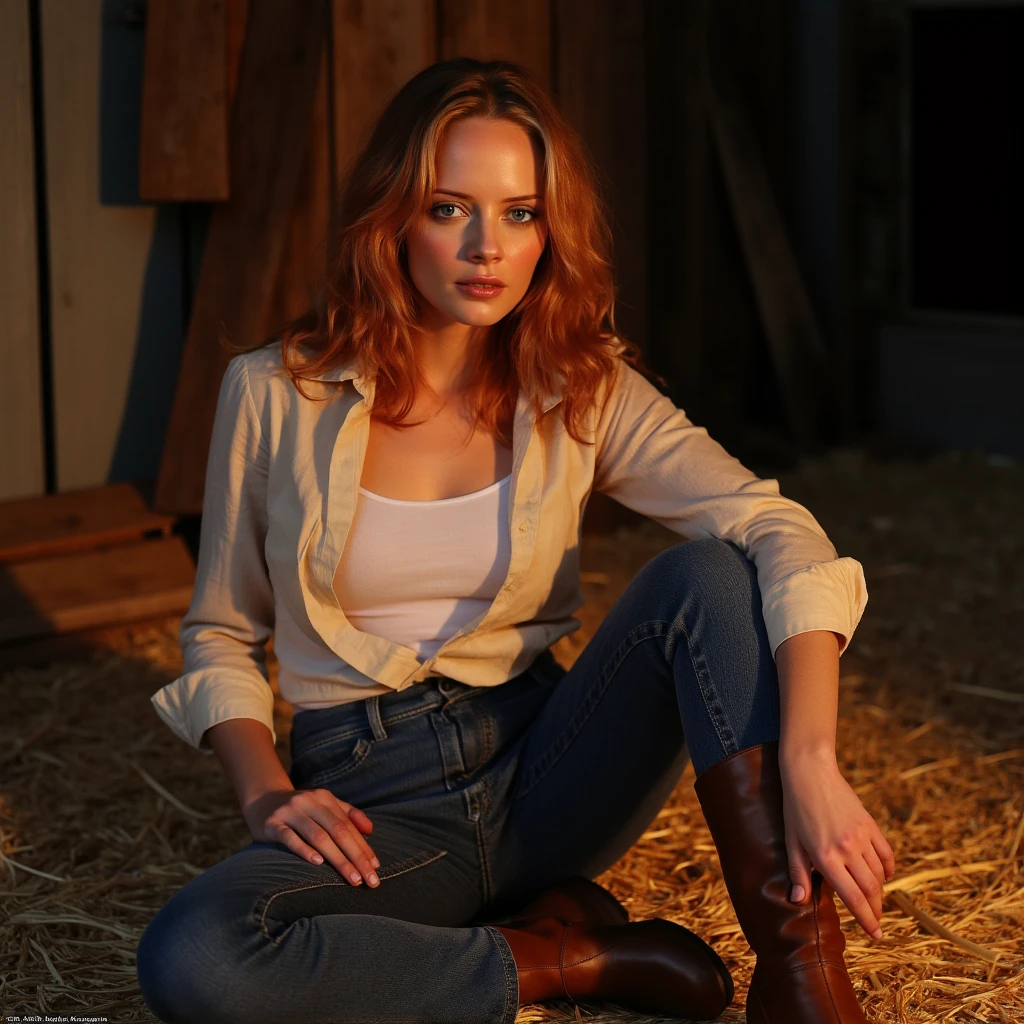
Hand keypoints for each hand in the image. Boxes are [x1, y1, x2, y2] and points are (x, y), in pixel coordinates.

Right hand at [243, 787, 380, 886]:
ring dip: (337, 858)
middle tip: (369, 879)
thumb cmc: (300, 810)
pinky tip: (317, 863)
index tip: (376, 868)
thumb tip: (371, 830)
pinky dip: (304, 850)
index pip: (348, 825)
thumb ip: (347, 815)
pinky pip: (290, 837)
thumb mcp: (323, 806)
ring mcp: (290, 812)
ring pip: (318, 836)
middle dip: (356, 856)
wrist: (262, 801)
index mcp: (324, 798)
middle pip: (338, 831)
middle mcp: (309, 802)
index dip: (363, 846)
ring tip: (352, 877)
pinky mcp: (272, 824)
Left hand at [780, 750, 894, 937]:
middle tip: (876, 924)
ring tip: (875, 902)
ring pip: (879, 874)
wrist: (810, 772)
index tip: (876, 935)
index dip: (866, 920)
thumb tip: (797, 901)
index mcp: (825, 857)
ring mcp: (861, 836)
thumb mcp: (791, 841)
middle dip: (875, 910)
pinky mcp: (870, 824)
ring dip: (880, 891)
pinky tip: (884, 876)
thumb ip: (798, 872)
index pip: (853, 898)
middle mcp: (847, 849)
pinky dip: (888, 869)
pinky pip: (886, 854)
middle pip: (870, 890)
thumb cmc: (795, 808)